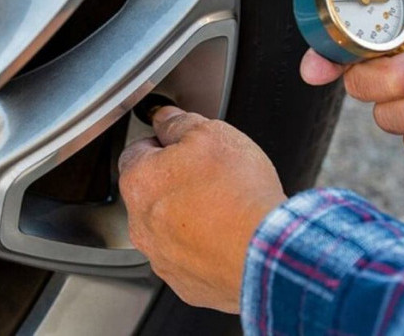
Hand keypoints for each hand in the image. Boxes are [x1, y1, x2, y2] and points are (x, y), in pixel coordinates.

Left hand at [118, 107, 285, 312]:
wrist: (266, 250)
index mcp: (140, 182)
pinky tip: (228, 236)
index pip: (137, 153)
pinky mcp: (187, 284)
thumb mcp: (210, 133)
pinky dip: (205, 248)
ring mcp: (162, 258)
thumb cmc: (237, 192)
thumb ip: (179, 122)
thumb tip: (166, 118)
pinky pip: (190, 259)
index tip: (183, 145)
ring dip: (189, 218)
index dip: (163, 144)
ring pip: (170, 229)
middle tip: (211, 176)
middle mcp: (142, 225)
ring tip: (225, 209)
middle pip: (153, 194)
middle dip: (177, 183)